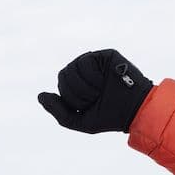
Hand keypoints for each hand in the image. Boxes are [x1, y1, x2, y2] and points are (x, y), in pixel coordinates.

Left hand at [37, 49, 152, 134]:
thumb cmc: (109, 117)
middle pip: (63, 75)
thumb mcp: (78, 120)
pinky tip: (104, 81)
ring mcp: (95, 61)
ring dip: (84, 87)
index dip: (71, 98)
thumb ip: (58, 110)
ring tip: (100, 91)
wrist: (133, 111)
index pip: (62, 84)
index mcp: (78, 84)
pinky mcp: (105, 55)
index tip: (88, 104)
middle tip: (94, 98)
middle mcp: (85, 71)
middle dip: (76, 93)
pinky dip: (91, 77)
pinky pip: (85, 62)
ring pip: (72, 68)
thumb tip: (40, 96)